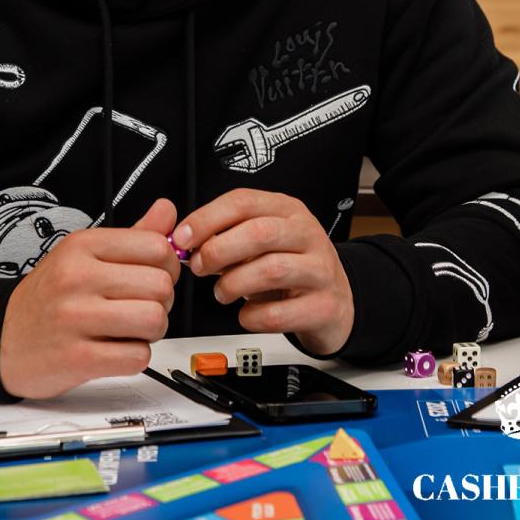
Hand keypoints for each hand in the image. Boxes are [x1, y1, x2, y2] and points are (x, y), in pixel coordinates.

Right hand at [0, 197, 179, 398]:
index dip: (167, 266)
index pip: (156, 247)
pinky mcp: (75, 357)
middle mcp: (76, 278)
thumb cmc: (49, 297)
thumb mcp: (83, 256)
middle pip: (160, 287)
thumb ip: (132, 236)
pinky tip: (114, 350)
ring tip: (129, 329)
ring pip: (154, 321)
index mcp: (81, 247)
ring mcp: (74, 318)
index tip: (154, 276)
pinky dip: (134, 357)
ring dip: (151, 332)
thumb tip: (167, 212)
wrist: (1, 339)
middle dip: (162, 302)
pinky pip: (137, 357)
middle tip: (140, 307)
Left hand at [175, 190, 353, 356]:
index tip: (182, 238)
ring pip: (271, 270)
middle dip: (219, 250)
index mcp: (288, 211)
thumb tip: (186, 241)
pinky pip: (278, 313)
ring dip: (233, 284)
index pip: (244, 202)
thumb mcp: (263, 242)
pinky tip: (248, 313)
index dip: (207, 219)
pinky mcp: (323, 306)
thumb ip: (227, 236)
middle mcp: (307, 235)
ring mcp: (320, 270)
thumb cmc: (292, 268)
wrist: (336, 301)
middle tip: (199, 267)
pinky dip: (252, 317)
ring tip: (222, 292)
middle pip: (260, 232)